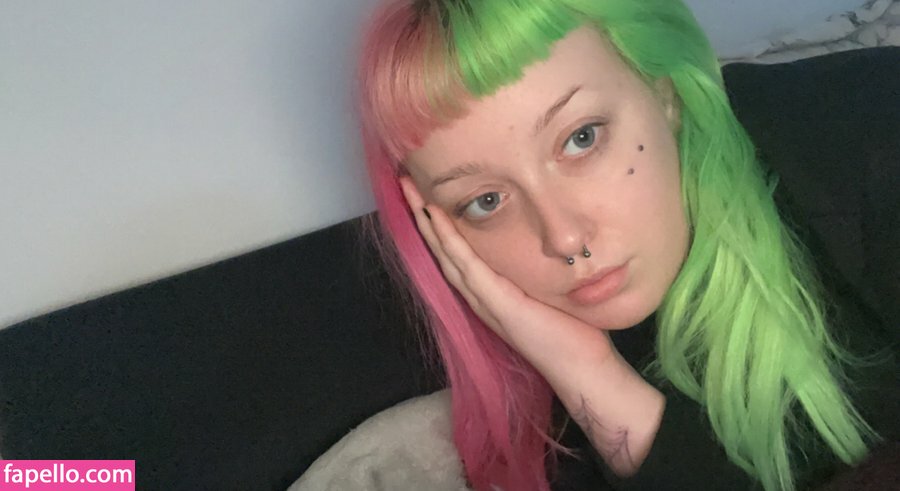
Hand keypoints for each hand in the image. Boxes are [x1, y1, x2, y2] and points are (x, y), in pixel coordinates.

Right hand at [399, 176, 664, 476]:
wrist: (580, 369)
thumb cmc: (570, 331)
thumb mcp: (545, 289)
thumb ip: (533, 268)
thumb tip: (544, 236)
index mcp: (487, 291)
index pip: (454, 251)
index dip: (436, 223)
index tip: (425, 191)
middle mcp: (478, 295)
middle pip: (441, 249)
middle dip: (421, 215)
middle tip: (405, 181)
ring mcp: (484, 300)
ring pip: (446, 253)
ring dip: (426, 222)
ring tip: (410, 191)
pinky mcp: (497, 304)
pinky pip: (467, 266)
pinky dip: (450, 241)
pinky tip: (436, 217)